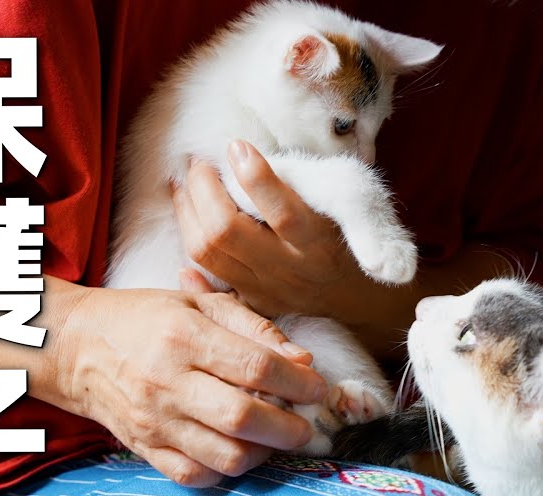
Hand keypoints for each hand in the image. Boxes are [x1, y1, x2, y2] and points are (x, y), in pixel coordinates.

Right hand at [52, 284, 326, 486]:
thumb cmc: (146, 319)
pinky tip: (239, 450)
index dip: (297, 382)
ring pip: (224, 455)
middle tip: (305, 425)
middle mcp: (167, 382)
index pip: (255, 366)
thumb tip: (303, 361)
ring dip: (263, 453)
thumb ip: (255, 328)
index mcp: (184, 336)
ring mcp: (154, 421)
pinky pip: (195, 476)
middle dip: (288, 427)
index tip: (316, 388)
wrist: (75, 346)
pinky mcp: (144, 449)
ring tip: (273, 438)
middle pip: (242, 418)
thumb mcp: (199, 302)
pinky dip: (227, 470)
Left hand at [173, 142, 379, 320]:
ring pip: (207, 251)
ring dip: (186, 211)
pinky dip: (190, 242)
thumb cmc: (347, 232)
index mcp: (319, 242)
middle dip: (202, 189)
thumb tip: (243, 153)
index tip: (236, 146)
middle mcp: (292, 271)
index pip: (282, 213)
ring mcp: (268, 290)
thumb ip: (299, 179)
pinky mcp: (253, 302)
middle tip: (199, 163)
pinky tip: (186, 216)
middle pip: (226, 232)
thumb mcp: (344, 199)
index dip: (254, 177)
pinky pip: (206, 276)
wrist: (358, 295)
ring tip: (184, 183)